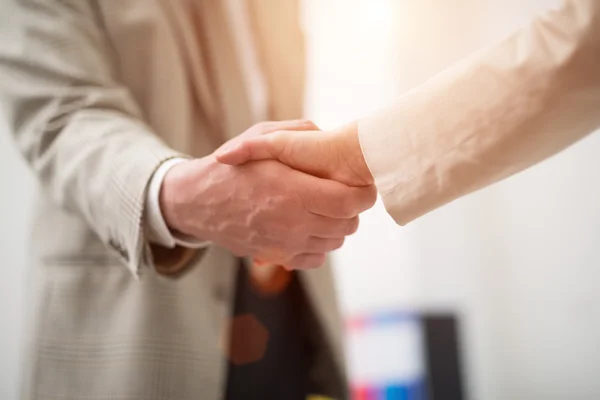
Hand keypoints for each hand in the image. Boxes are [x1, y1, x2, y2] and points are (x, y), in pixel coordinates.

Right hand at [160, 121, 376, 269]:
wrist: (198, 202)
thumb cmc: (231, 168)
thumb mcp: (260, 138)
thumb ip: (297, 133)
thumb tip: (327, 135)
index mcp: (292, 191)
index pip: (348, 202)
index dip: (364, 194)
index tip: (363, 185)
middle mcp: (292, 223)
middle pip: (347, 224)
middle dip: (352, 208)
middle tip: (344, 193)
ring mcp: (285, 244)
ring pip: (334, 242)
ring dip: (337, 226)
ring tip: (326, 208)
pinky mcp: (277, 256)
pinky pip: (316, 258)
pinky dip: (320, 244)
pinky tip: (311, 226)